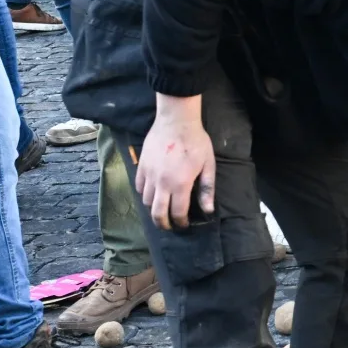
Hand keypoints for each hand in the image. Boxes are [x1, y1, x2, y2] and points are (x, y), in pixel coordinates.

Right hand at [136, 93, 214, 229]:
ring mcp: (149, 175)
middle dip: (163, 224)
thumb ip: (207, 189)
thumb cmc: (196, 142)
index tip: (184, 224)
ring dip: (154, 209)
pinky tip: (152, 193)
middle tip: (169, 226)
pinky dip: (144, 194)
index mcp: (180, 184)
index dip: (181, 222)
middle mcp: (162, 183)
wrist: (176, 121)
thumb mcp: (208, 165)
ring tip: (161, 209)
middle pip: (157, 213)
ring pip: (146, 201)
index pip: (177, 213)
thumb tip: (208, 210)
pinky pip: (139, 187)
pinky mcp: (142, 166)